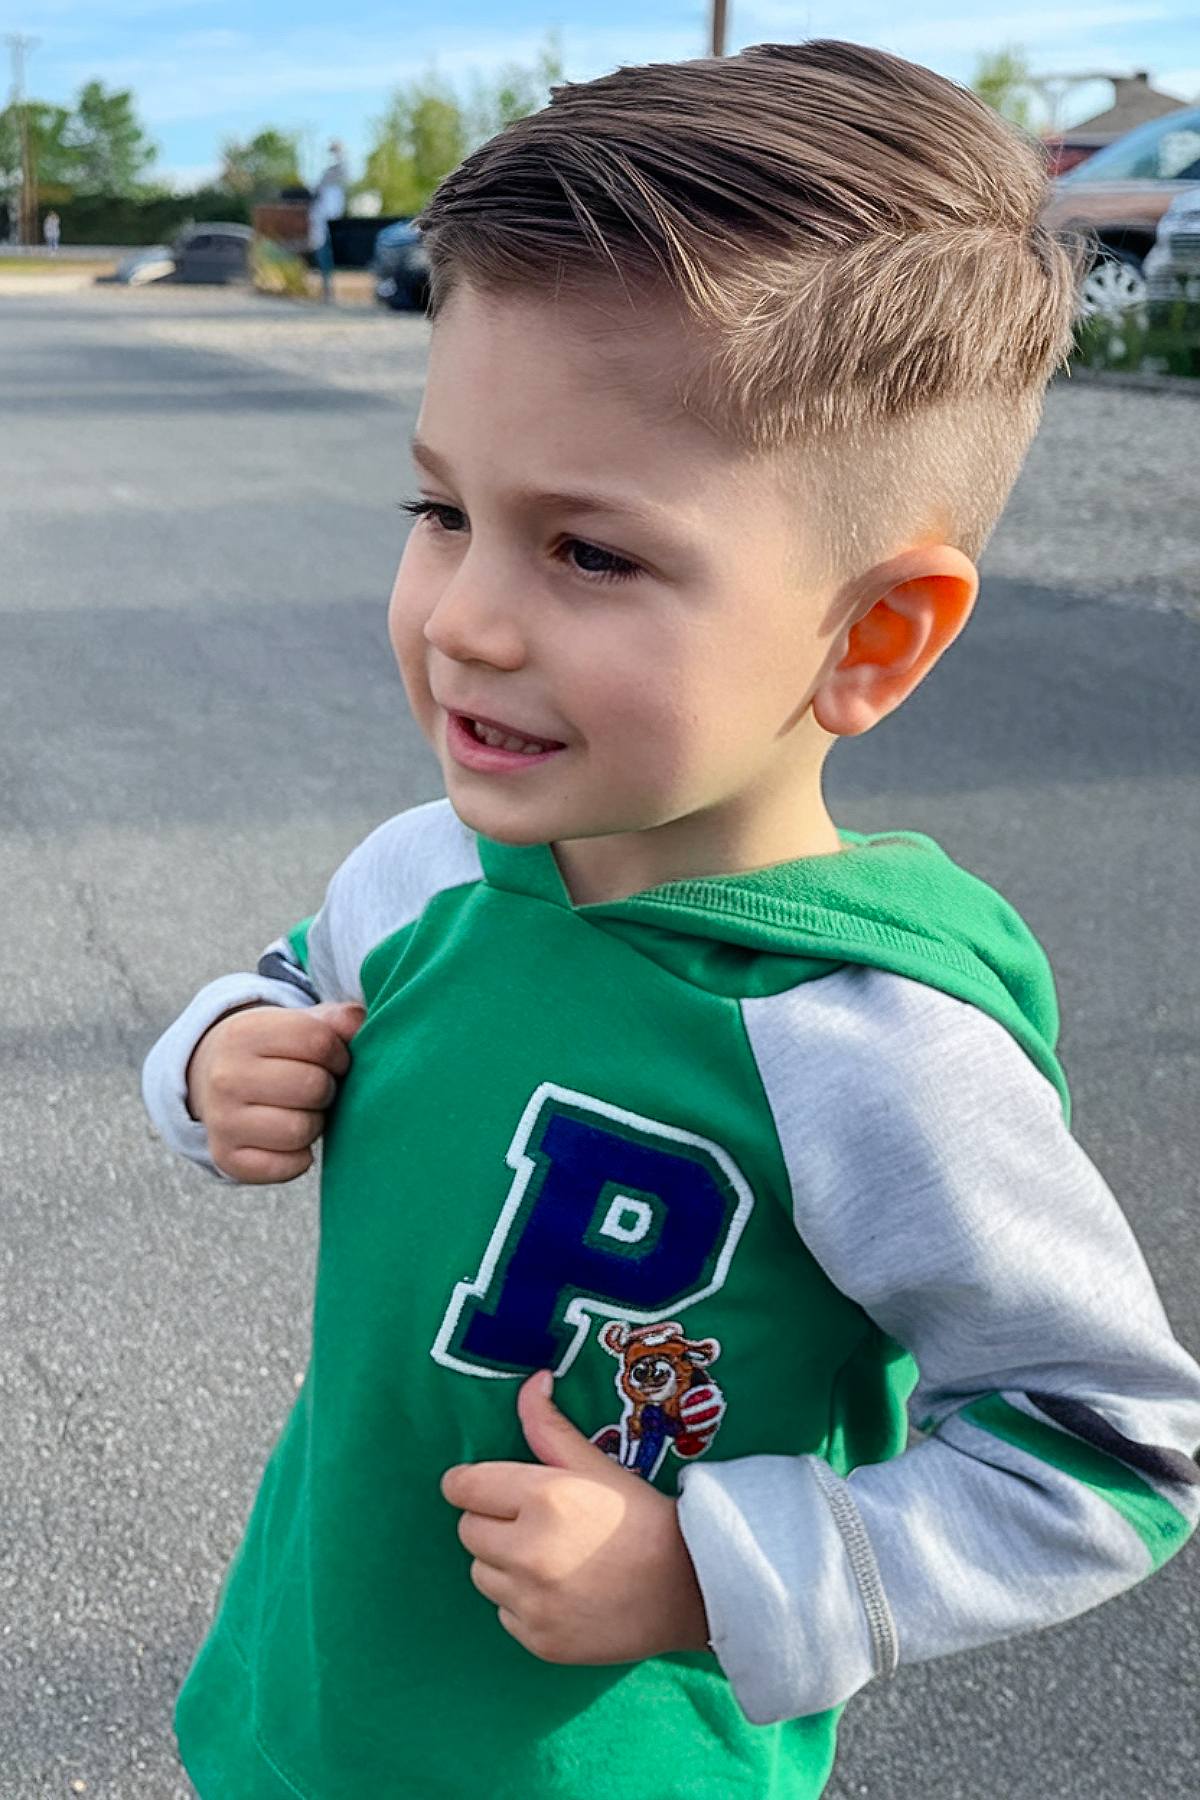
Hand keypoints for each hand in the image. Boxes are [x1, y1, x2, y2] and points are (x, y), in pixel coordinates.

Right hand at [185, 999, 365, 1182]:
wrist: (212, 1079)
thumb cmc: (272, 1051)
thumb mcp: (296, 1024)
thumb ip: (333, 1020)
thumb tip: (359, 1021)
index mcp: (245, 1033)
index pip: (318, 1042)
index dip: (339, 1054)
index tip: (333, 1060)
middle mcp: (226, 1076)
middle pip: (313, 1087)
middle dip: (327, 1089)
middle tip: (318, 1089)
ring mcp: (222, 1120)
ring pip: (300, 1130)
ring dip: (315, 1124)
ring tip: (303, 1111)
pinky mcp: (226, 1157)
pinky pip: (287, 1166)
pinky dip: (300, 1157)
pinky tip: (291, 1140)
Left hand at [440, 1371, 711, 1665]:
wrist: (688, 1587)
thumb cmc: (640, 1516)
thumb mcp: (595, 1464)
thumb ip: (549, 1426)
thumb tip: (532, 1383)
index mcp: (542, 1498)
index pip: (462, 1488)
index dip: (471, 1484)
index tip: (487, 1487)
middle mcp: (529, 1553)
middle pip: (468, 1531)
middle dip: (492, 1522)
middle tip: (533, 1522)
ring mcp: (532, 1603)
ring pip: (481, 1575)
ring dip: (503, 1564)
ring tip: (550, 1557)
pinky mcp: (539, 1641)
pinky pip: (505, 1615)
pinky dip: (523, 1604)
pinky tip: (561, 1591)